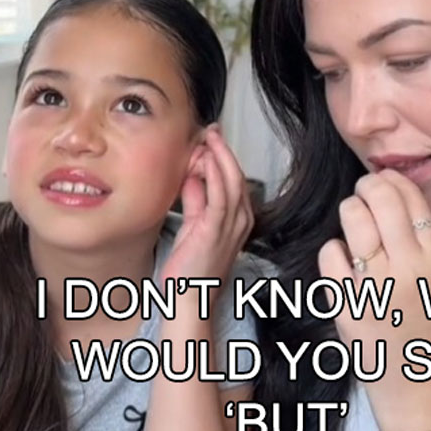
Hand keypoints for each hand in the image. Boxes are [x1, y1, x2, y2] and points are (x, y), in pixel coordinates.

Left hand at [161, 126, 253, 303]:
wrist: (190, 299)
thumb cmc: (192, 268)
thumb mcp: (195, 225)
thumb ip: (195, 200)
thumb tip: (192, 176)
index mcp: (238, 218)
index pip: (235, 179)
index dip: (224, 156)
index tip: (211, 138)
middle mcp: (240, 219)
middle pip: (237, 175)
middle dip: (224, 150)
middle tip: (211, 130)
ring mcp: (232, 225)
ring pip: (232, 181)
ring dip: (221, 156)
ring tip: (210, 138)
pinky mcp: (216, 230)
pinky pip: (220, 196)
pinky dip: (216, 175)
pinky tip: (207, 160)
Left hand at [318, 169, 430, 421]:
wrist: (420, 385)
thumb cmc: (428, 325)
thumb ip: (423, 235)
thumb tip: (392, 188)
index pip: (410, 196)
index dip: (390, 180)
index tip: (382, 181)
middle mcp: (410, 267)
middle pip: (381, 197)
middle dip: (366, 187)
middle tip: (362, 193)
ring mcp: (378, 287)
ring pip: (353, 218)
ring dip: (349, 212)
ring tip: (353, 222)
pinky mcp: (349, 306)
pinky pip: (331, 254)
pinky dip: (333, 250)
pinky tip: (343, 259)